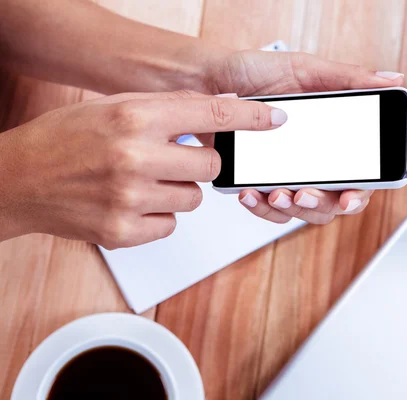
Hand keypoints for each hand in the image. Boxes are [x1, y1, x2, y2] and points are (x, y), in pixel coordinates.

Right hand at [0, 91, 285, 246]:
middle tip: (173, 159)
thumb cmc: (63, 140)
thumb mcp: (113, 106)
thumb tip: (216, 110)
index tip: (272, 119)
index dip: (250, 115)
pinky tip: (132, 203)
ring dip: (177, 190)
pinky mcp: (124, 232)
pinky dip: (159, 216)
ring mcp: (130, 198)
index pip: (211, 112)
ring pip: (193, 198)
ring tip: (143, 182)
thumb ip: (166, 109)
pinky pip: (171, 225)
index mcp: (134, 116)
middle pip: (210, 164)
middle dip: (199, 163)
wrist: (18, 180)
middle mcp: (135, 156)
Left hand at [203, 50, 402, 223]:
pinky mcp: (260, 183)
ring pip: (302, 211)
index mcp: (333, 137)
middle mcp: (314, 160)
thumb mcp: (305, 70)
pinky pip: (269, 210)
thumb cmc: (257, 72)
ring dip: (290, 209)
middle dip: (319, 204)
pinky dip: (261, 207)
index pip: (359, 175)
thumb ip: (349, 79)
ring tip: (274, 194)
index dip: (359, 193)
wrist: (209, 80)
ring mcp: (288, 174)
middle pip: (332, 201)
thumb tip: (392, 80)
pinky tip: (251, 193)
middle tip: (303, 193)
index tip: (348, 198)